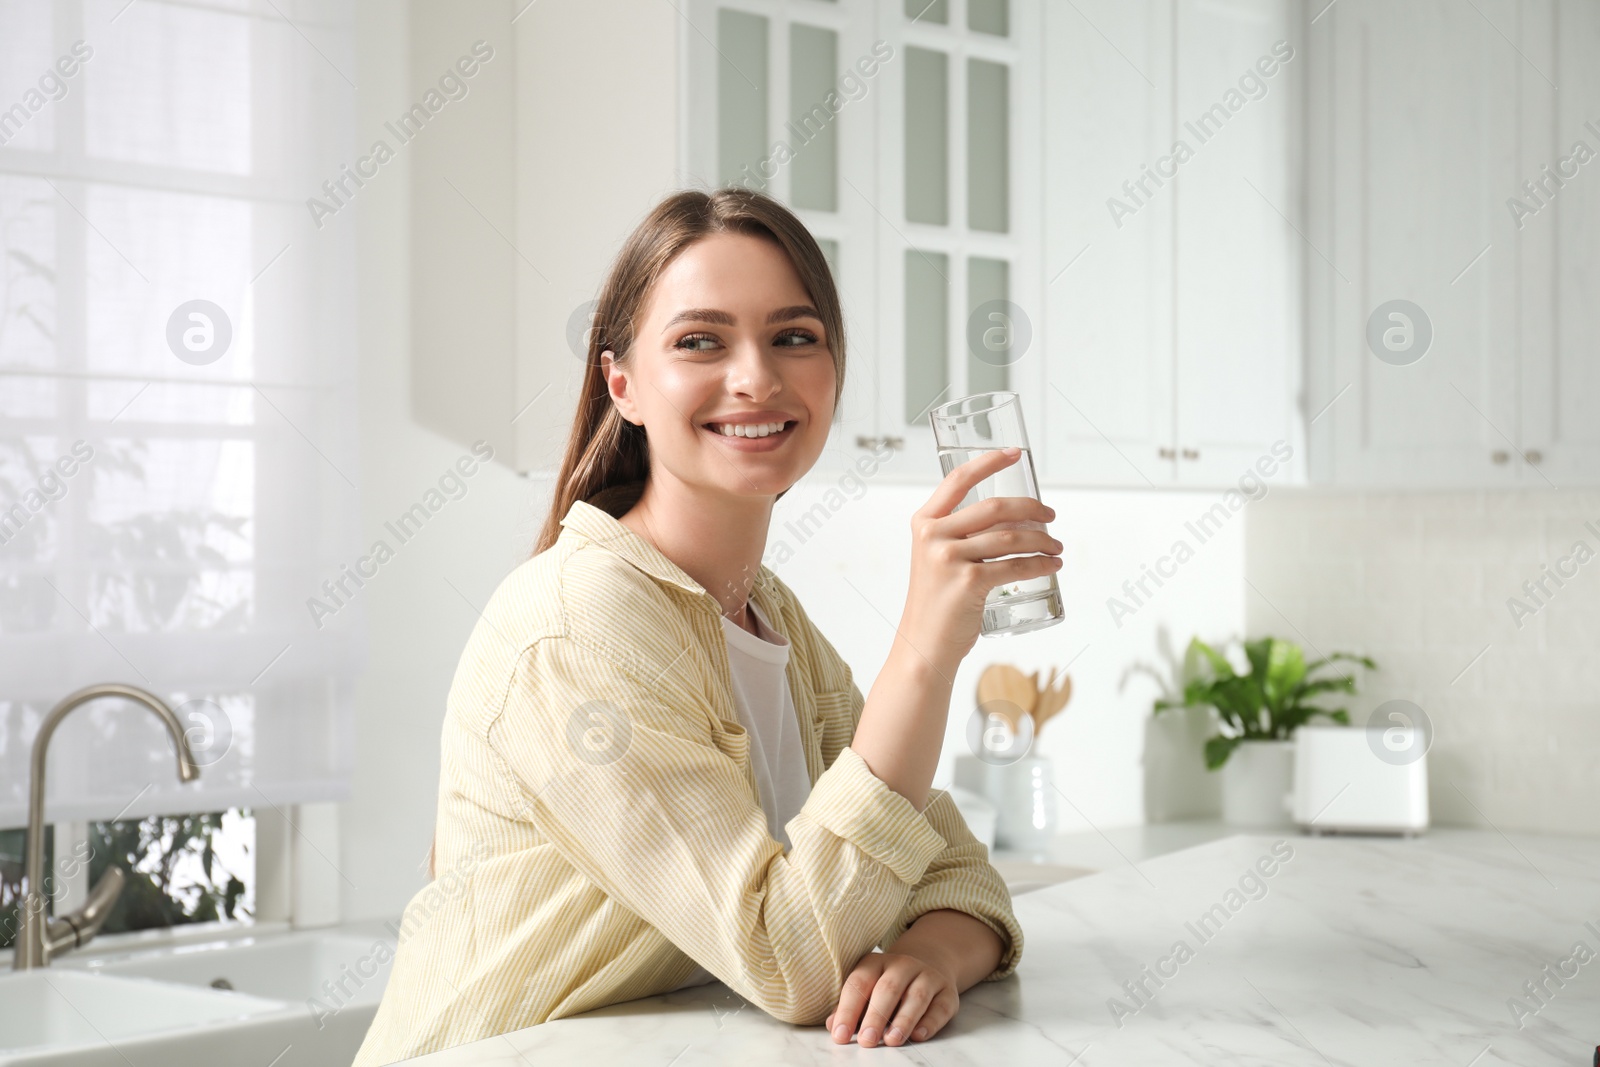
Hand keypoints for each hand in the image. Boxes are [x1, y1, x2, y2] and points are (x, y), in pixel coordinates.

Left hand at [825, 949, 959, 1046]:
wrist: (928, 964)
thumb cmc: (888, 985)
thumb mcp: (867, 989)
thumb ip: (850, 1007)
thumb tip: (832, 1025)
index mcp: (876, 962)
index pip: (859, 983)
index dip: (848, 1010)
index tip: (840, 1035)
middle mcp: (902, 965)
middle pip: (888, 988)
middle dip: (876, 1016)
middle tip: (867, 1040)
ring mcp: (927, 976)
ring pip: (916, 997)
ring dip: (903, 1020)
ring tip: (891, 1040)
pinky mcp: (947, 992)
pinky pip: (940, 1007)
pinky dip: (930, 1022)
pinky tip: (918, 1035)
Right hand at [900, 447, 1060, 663]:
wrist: (924, 645)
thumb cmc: (937, 603)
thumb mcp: (937, 559)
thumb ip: (959, 535)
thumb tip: (1011, 518)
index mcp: (924, 523)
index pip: (959, 479)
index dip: (990, 462)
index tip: (1016, 453)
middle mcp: (933, 536)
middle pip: (994, 507)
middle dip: (1032, 508)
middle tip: (1051, 516)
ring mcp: (948, 558)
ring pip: (1011, 537)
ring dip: (1043, 540)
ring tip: (1057, 546)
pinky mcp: (968, 582)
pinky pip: (1015, 566)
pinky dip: (1040, 564)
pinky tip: (1052, 565)